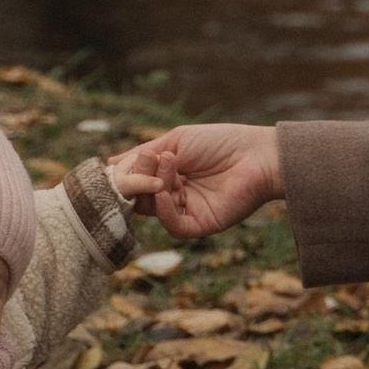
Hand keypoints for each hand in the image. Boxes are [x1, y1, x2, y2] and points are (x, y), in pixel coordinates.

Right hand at [107, 122, 283, 238]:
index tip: (132, 159)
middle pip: (141, 198)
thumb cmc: (221, 142)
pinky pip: (174, 226)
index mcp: (169, 175)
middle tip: (146, 164)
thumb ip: (145, 154)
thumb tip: (110, 164)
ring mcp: (187, 211)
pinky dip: (165, 211)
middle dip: (138, 181)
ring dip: (154, 188)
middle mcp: (175, 195)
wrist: (258, 155)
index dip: (130, 172)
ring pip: (154, 210)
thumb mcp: (176, 141)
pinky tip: (167, 192)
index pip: (137, 180)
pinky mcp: (201, 225)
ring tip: (168, 166)